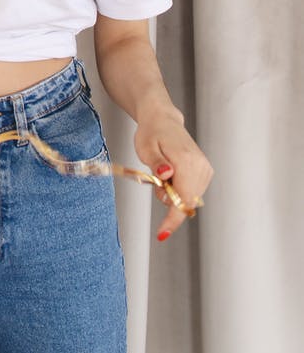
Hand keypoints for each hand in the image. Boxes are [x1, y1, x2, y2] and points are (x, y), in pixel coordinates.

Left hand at [134, 115, 213, 241]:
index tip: (162, 234)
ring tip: (163, 173)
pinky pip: (192, 192)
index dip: (172, 219)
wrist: (162, 119)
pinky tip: (172, 175)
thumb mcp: (146, 147)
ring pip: (190, 199)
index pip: (183, 199)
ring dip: (174, 195)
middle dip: (169, 201)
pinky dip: (180, 190)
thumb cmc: (151, 132)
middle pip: (187, 202)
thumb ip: (156, 163)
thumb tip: (166, 175)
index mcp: (186, 160)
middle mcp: (200, 166)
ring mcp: (205, 169)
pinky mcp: (206, 171)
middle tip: (156, 181)